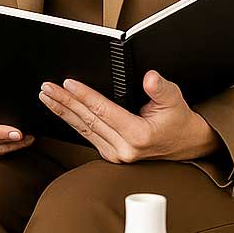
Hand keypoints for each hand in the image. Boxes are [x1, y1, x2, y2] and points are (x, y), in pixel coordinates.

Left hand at [38, 71, 220, 162]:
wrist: (187, 145)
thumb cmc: (179, 120)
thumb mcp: (175, 100)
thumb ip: (160, 88)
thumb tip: (150, 77)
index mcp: (138, 135)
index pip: (103, 111)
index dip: (84, 96)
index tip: (67, 83)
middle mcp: (125, 149)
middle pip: (87, 120)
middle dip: (64, 102)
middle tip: (46, 87)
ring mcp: (116, 154)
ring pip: (83, 129)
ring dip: (63, 111)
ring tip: (46, 96)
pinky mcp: (112, 154)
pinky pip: (87, 135)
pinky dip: (72, 121)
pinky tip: (61, 110)